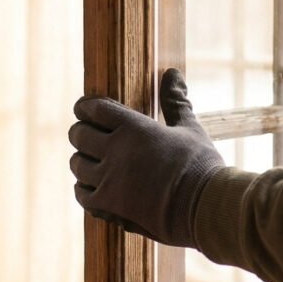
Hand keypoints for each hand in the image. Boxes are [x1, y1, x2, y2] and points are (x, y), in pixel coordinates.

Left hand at [69, 68, 224, 247]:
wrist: (205, 208)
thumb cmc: (201, 166)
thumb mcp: (190, 129)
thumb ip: (175, 101)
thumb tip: (172, 73)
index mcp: (134, 127)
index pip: (94, 108)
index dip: (84, 106)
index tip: (83, 109)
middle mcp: (116, 151)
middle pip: (78, 134)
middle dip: (80, 132)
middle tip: (85, 134)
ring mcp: (110, 180)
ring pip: (77, 165)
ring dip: (81, 160)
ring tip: (90, 160)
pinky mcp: (110, 207)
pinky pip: (82, 195)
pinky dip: (83, 189)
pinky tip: (92, 186)